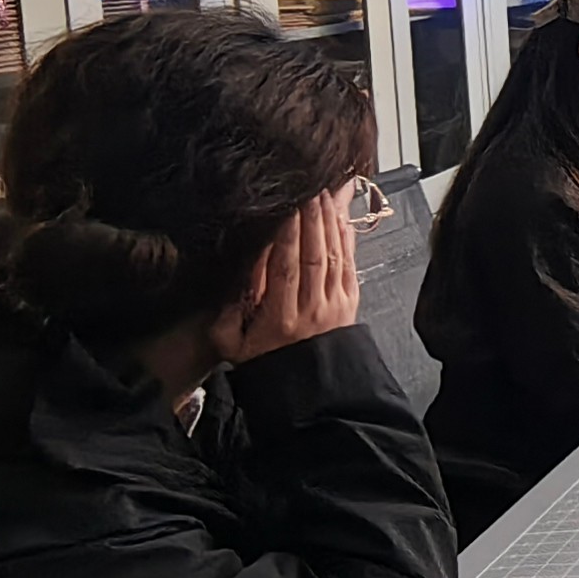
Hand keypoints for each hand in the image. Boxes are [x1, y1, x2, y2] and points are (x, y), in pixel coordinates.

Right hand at [212, 191, 359, 362]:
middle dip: (311, 220)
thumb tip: (239, 266)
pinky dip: (346, 240)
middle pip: (314, 256)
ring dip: (329, 224)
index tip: (286, 208)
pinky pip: (350, 265)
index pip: (286, 269)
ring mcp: (334, 307)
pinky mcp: (349, 304)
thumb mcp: (231, 340)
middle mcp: (312, 310)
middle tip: (307, 189)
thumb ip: (229, 306)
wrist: (305, 388)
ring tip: (323, 194)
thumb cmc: (263, 360)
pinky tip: (340, 218)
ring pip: (334, 257)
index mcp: (280, 318)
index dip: (288, 236)